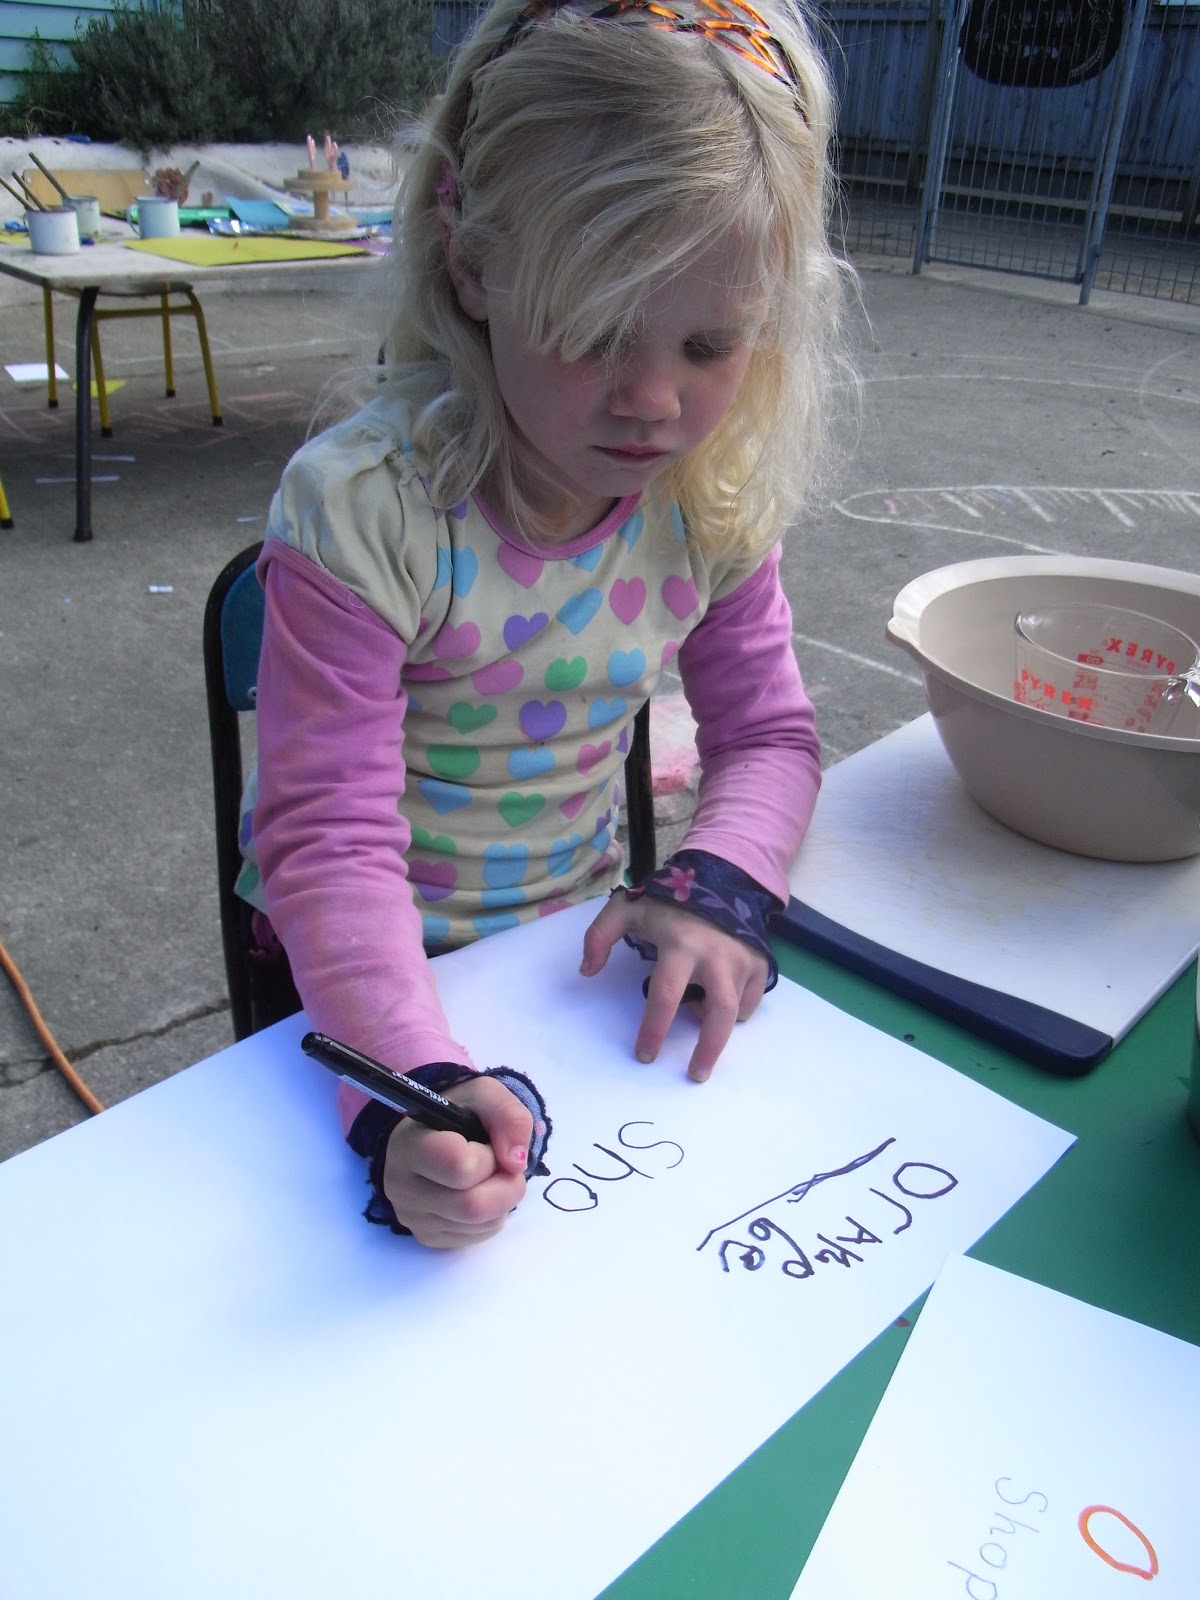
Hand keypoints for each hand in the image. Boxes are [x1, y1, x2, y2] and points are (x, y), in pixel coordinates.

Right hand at [381, 1075, 533, 1248]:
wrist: (434, 1137)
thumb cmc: (457, 1115)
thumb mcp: (485, 1095)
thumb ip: (508, 1115)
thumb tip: (515, 1163)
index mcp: (409, 1144)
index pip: (458, 1166)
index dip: (487, 1157)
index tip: (488, 1145)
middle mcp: (401, 1186)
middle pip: (471, 1206)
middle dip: (505, 1186)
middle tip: (507, 1168)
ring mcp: (412, 1217)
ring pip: (479, 1225)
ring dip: (501, 1201)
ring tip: (490, 1177)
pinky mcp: (427, 1237)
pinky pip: (476, 1237)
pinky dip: (492, 1217)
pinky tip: (480, 1193)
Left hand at [579, 894, 768, 1082]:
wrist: (719, 878)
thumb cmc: (668, 900)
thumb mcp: (626, 908)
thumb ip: (599, 936)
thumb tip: (586, 972)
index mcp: (680, 944)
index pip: (665, 996)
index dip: (654, 1031)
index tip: (644, 1055)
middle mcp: (715, 955)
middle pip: (718, 1013)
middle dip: (707, 1050)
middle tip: (694, 1074)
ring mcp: (742, 960)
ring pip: (737, 1010)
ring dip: (719, 1030)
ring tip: (702, 1032)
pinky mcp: (759, 962)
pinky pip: (750, 1001)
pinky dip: (736, 1011)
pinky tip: (718, 1002)